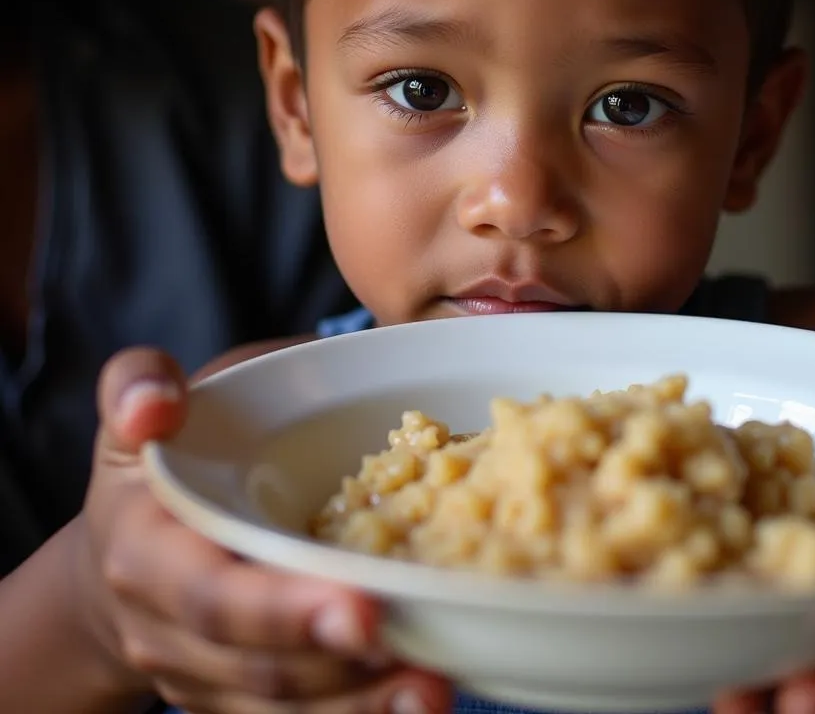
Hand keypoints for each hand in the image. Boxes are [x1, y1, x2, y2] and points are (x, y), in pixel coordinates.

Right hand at [73, 347, 451, 713]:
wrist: (124, 545)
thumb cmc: (159, 455)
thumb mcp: (136, 406)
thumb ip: (139, 384)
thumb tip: (155, 404)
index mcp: (148, 553)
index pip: (209, 593)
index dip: (279, 609)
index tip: (361, 605)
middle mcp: (172, 630)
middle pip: (257, 665)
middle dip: (338, 665)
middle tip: (421, 658)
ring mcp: (207, 674)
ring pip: (286, 705)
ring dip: (364, 704)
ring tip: (438, 687)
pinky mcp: (243, 694)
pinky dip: (359, 712)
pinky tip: (423, 694)